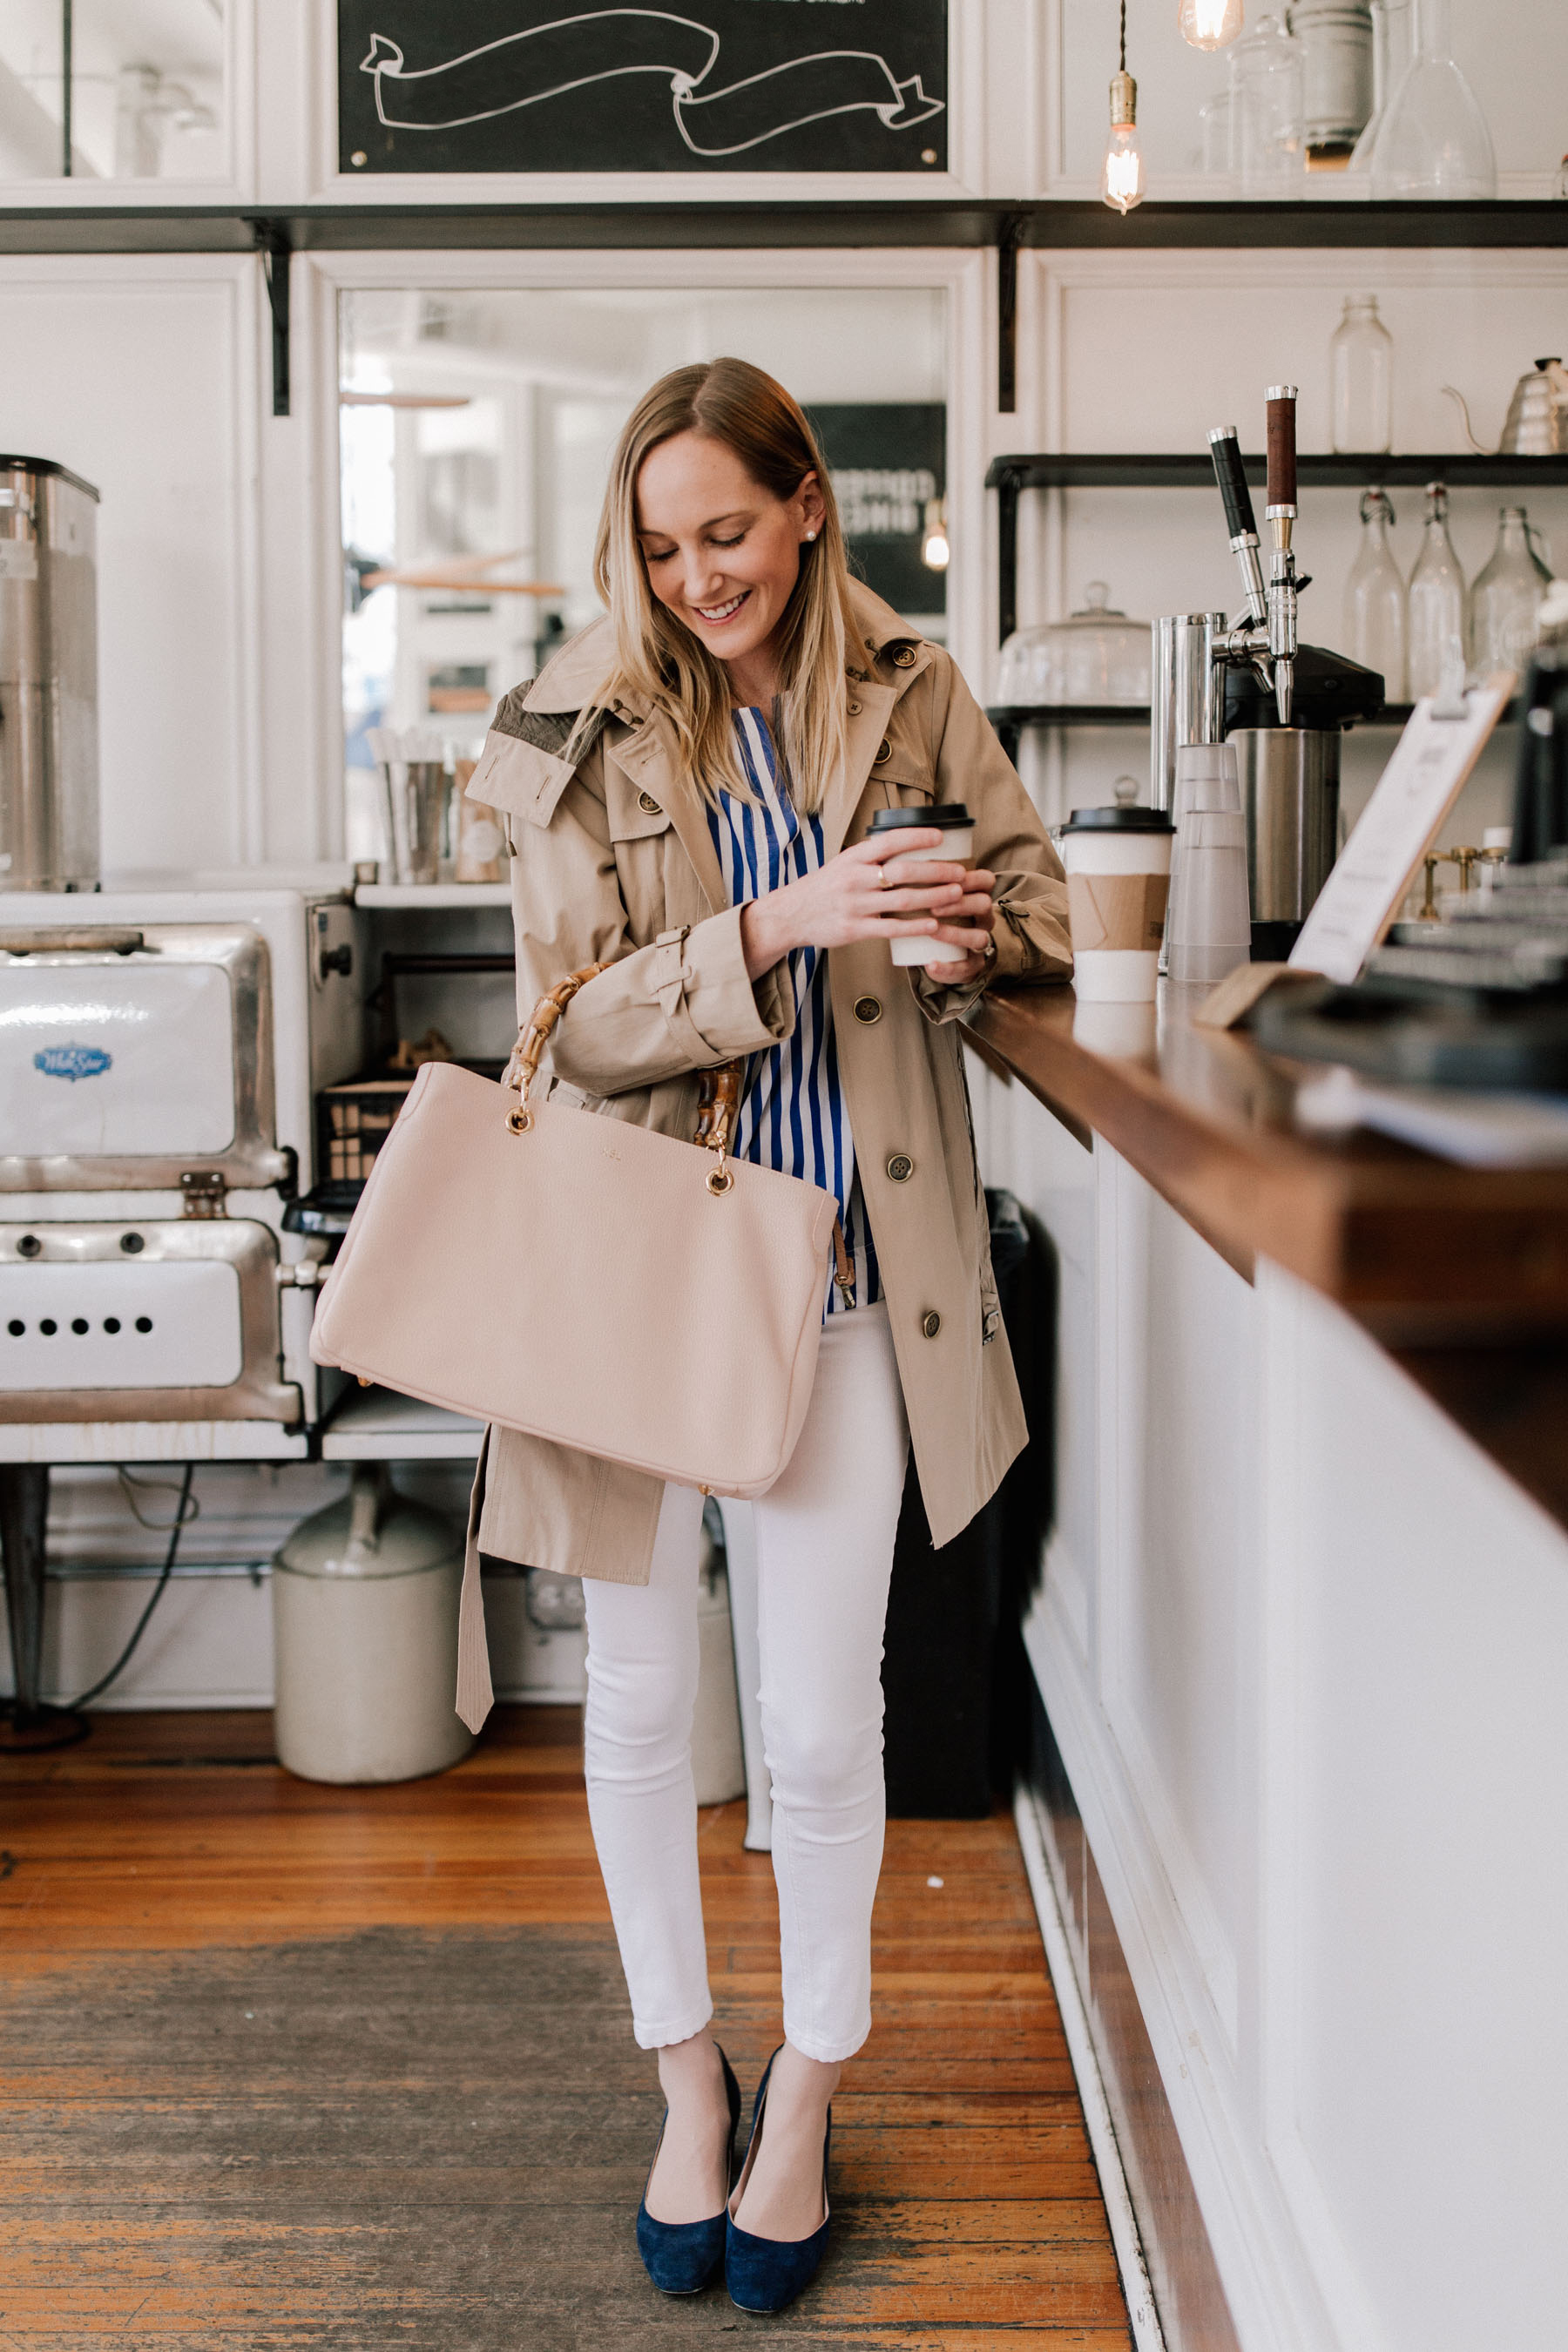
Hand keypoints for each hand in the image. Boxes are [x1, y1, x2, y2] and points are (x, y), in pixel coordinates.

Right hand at [739, 828, 996, 981]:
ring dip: (933, 897)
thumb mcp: (843, 863)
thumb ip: (871, 856)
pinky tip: (934, 925)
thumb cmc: (823, 888)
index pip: (889, 841)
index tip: (940, 837)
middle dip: (935, 871)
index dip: (916, 837)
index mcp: (853, 858)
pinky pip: (890, 928)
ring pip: (901, 899)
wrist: (790, 915)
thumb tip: (906, 843)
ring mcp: (854, 905)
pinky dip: (914, 926)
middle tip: (959, 872)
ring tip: (956, 895)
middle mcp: (854, 878)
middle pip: (902, 871)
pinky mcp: (854, 929)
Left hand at [924, 876, 997, 986]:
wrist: (945, 951)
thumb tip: (888, 861)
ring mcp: (980, 941)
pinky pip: (966, 968)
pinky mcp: (972, 965)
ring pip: (979, 938)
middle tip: (934, 906)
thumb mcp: (932, 894)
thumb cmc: (933, 913)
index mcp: (977, 895)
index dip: (971, 878)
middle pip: (984, 905)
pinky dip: (948, 968)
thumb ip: (920, 879)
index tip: (949, 876)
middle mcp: (983, 917)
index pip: (985, 881)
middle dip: (960, 904)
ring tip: (933, 932)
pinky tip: (930, 965)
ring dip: (955, 934)